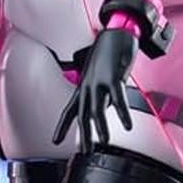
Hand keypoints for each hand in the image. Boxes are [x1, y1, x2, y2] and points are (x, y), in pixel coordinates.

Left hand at [52, 24, 137, 152]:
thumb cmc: (108, 52)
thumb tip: (103, 107)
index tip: (55, 141)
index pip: (69, 111)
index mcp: (83, 86)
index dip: (62, 126)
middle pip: (83, 114)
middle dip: (84, 134)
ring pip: (97, 109)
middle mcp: (88, 85)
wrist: (117, 31)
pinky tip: (127, 125)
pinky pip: (118, 99)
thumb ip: (99, 92)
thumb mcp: (98, 75)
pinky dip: (123, 113)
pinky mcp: (114, 77)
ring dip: (101, 127)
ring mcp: (100, 81)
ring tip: (103, 142)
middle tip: (85, 151)